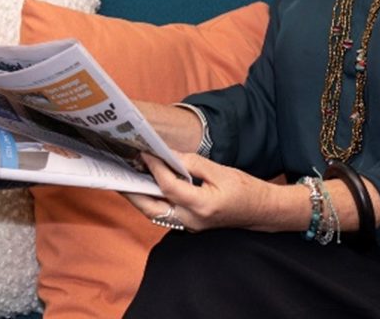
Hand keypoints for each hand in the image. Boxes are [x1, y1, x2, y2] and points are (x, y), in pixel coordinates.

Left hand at [124, 152, 295, 233]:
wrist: (261, 211)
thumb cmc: (245, 189)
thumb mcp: (222, 171)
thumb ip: (194, 163)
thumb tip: (171, 156)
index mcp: (202, 206)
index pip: (169, 186)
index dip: (155, 168)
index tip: (144, 153)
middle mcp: (192, 220)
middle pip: (152, 208)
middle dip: (133, 192)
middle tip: (119, 174)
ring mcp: (189, 226)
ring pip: (155, 214)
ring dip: (139, 197)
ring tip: (127, 179)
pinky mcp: (189, 224)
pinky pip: (164, 213)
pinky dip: (152, 200)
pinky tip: (146, 186)